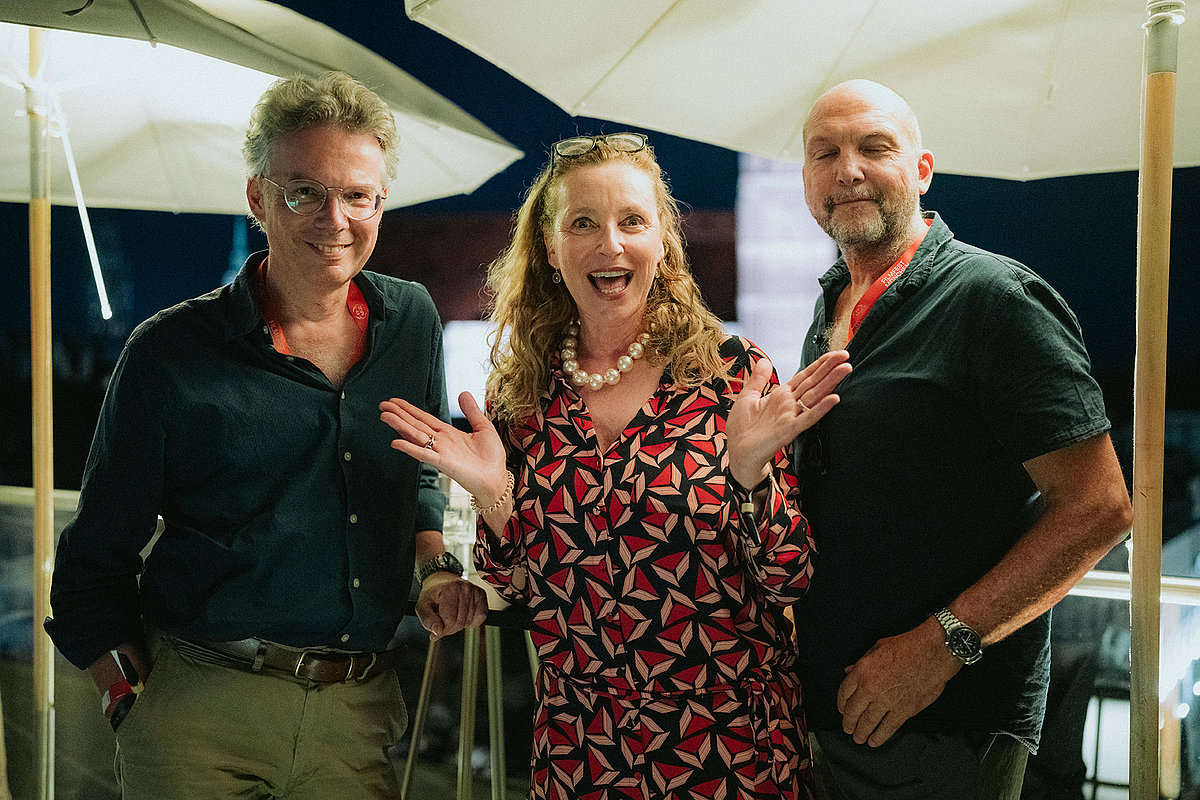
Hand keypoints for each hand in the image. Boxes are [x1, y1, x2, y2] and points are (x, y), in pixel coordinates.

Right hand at [380, 391, 509, 504]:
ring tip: (385, 416)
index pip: (424, 418)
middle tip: (382, 405)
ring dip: (400, 426)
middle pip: (415, 425)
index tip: (395, 401)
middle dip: (399, 414)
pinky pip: (424, 454)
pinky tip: (396, 442)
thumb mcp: (483, 427)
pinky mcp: (444, 463)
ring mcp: (440, 452)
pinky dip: (410, 448)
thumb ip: (471, 411)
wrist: (497, 479)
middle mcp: (441, 442)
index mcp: (449, 433)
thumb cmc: (491, 458)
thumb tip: (462, 392)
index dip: (409, 409)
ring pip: (416, 436)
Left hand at [415, 572, 487, 639]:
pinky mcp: (481, 594)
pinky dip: (473, 619)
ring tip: (453, 614)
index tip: (438, 627)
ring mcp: (474, 591)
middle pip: (461, 623)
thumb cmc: (432, 594)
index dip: (443, 630)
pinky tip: (464, 613)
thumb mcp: (422, 607)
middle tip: (444, 622)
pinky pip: (481, 616)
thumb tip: (438, 632)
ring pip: (470, 621)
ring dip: (461, 623)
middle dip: (451, 628)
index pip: (450, 621)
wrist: (440, 580)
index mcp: (449, 590)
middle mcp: (464, 588)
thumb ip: (428, 621)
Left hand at [726, 350, 850, 487]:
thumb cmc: (742, 428)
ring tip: (845, 369)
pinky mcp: (789, 430)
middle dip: (829, 368)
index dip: (819, 364)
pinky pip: (808, 417)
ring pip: (815, 396)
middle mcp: (789, 404)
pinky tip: (834, 398)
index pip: (804, 376)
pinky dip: (821, 408)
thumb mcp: (747, 396)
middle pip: (813, 382)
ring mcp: (791, 416)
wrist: (738, 452)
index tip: (834, 354)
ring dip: (830, 382)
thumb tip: (764, 360)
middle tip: (846, 355)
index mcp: (780, 395)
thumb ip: (758, 379)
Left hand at [836, 618, 960, 746]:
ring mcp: (886, 701)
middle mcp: (870, 688)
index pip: (843, 692)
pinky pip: (887, 728)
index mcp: (862, 671)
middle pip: (853, 711)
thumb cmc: (907, 646)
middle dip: (848, 723)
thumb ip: (861, 662)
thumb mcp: (877, 647)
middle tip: (848, 729)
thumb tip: (849, 671)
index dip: (841, 704)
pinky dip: (879, 737)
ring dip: (861, 732)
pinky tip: (874, 741)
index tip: (842, 710)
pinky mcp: (903, 711)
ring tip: (858, 738)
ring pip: (867, 722)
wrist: (932, 653)